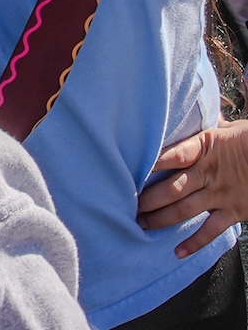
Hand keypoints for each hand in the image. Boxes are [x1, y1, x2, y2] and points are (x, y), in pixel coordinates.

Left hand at [137, 119, 247, 256]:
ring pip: (185, 210)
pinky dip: (194, 243)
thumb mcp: (228, 127)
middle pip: (172, 188)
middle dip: (148, 199)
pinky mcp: (234, 212)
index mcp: (204, 148)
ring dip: (161, 219)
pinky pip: (211, 230)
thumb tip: (194, 107)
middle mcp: (209, 173)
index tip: (129, 170)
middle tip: (127, 205)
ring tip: (141, 224)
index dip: (152, 163)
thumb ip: (207, 125)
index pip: (173, 155)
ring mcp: (220, 194)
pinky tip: (177, 252)